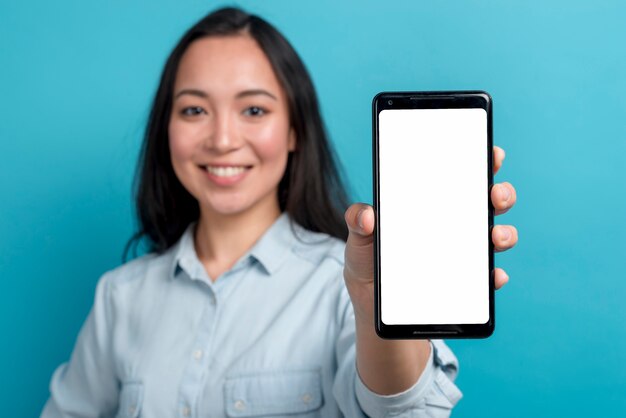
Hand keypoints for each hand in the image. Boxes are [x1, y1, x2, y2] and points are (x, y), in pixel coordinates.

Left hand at [343, 145, 517, 317]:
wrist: (372, 304)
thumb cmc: (369, 261)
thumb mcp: (360, 238)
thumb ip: (357, 221)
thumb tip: (367, 215)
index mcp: (433, 204)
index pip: (463, 176)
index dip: (482, 160)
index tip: (491, 153)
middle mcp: (456, 225)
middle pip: (490, 203)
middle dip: (502, 194)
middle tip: (494, 195)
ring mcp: (465, 254)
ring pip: (498, 237)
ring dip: (505, 234)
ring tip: (495, 237)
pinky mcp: (468, 284)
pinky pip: (488, 278)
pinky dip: (494, 275)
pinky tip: (492, 274)